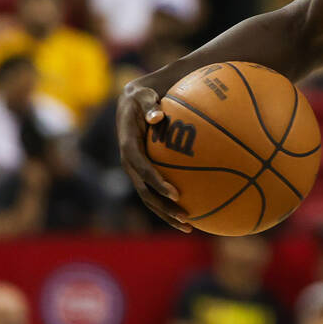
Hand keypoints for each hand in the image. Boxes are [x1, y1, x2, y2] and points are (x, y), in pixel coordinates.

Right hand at [116, 83, 191, 232]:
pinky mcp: (143, 172)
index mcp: (128, 146)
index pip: (142, 169)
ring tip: (189, 227)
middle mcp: (129, 162)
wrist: (131, 100)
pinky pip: (156, 191)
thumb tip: (157, 117)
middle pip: (145, 193)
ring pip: (150, 199)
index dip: (157, 182)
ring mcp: (135, 170)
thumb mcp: (145, 96)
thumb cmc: (143, 96)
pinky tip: (194, 212)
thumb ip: (150, 107)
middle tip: (186, 219)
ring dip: (167, 215)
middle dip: (164, 208)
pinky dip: (171, 203)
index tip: (176, 193)